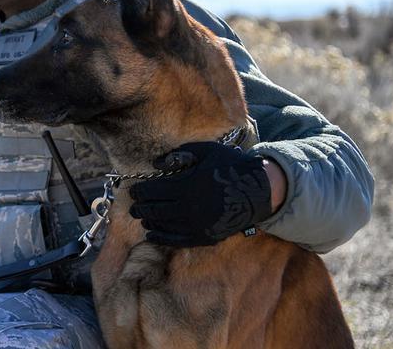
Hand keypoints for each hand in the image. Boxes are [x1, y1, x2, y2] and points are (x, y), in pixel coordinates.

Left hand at [128, 142, 272, 246]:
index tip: (133, 191)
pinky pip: (177, 241)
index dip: (141, 192)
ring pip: (164, 226)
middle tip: (132, 207)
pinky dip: (161, 238)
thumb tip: (156, 164)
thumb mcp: (206, 151)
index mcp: (188, 186)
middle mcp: (190, 208)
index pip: (154, 191)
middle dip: (141, 208)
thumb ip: (179, 154)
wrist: (259, 190)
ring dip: (149, 222)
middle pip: (156, 210)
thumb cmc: (230, 165)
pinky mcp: (206, 237)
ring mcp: (198, 225)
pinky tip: (151, 235)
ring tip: (141, 218)